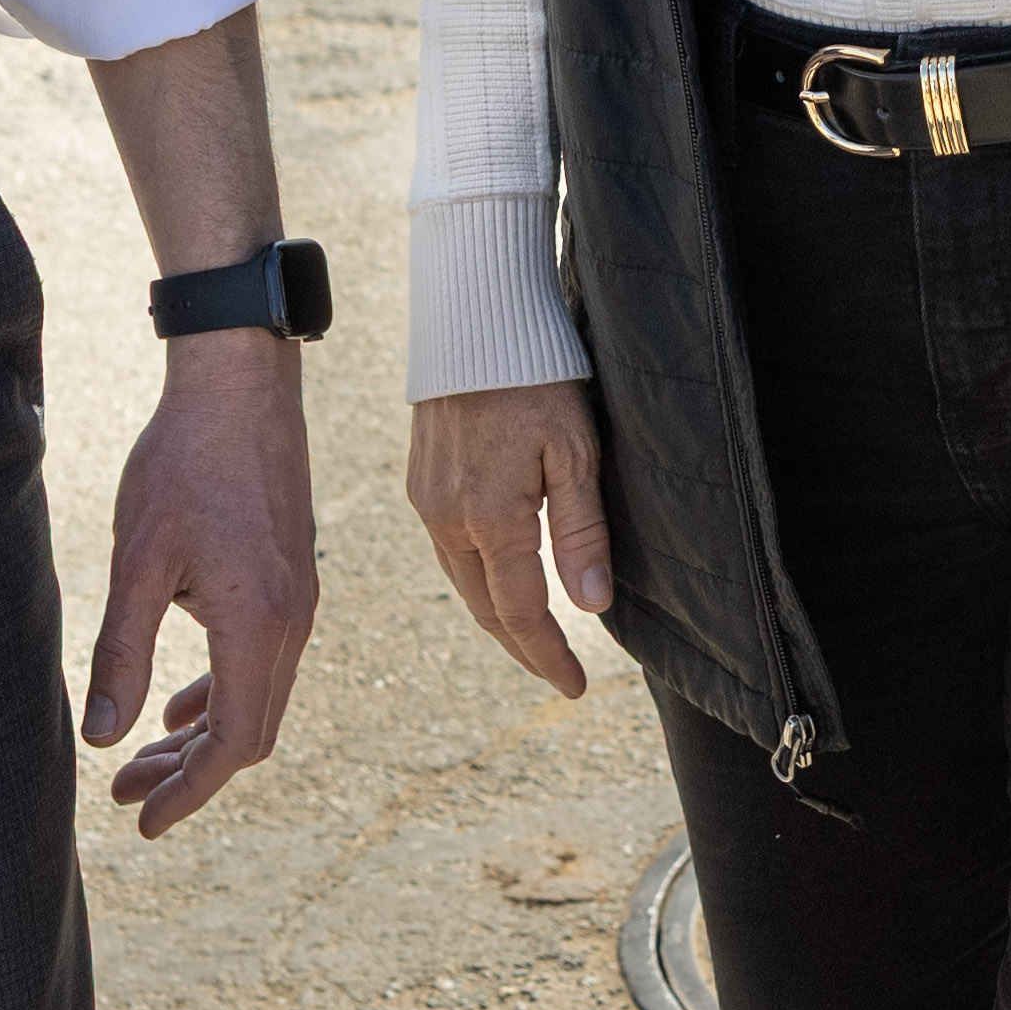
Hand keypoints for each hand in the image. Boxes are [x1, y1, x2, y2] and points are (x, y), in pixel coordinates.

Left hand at [87, 329, 317, 835]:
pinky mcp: (290, 577)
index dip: (187, 793)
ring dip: (202, 735)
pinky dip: (221, 693)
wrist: (240, 383)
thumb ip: (122, 654)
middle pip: (249, 733)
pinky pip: (262, 661)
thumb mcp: (139, 561)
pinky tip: (180, 704)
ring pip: (256, 698)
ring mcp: (298, 600)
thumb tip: (103, 738)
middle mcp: (291, 621)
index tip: (142, 821)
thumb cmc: (183, 463)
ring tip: (141, 758)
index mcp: (258, 624)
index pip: (232, 743)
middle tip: (125, 795)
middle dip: (188, 774)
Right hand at [405, 379, 614, 695]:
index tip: (576, 688)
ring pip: (462, 582)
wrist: (476, 321)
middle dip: (523, 647)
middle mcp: (447, 519)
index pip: (522, 612)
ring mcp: (427, 501)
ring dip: (498, 616)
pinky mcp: (420, 481)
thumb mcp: (576, 452)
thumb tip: (590, 607)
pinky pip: (447, 551)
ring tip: (534, 639)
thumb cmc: (537, 378)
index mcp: (490, 519)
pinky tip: (498, 581)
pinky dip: (477, 580)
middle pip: (485, 608)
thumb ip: (582, 531)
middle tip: (559, 674)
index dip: (549, 656)